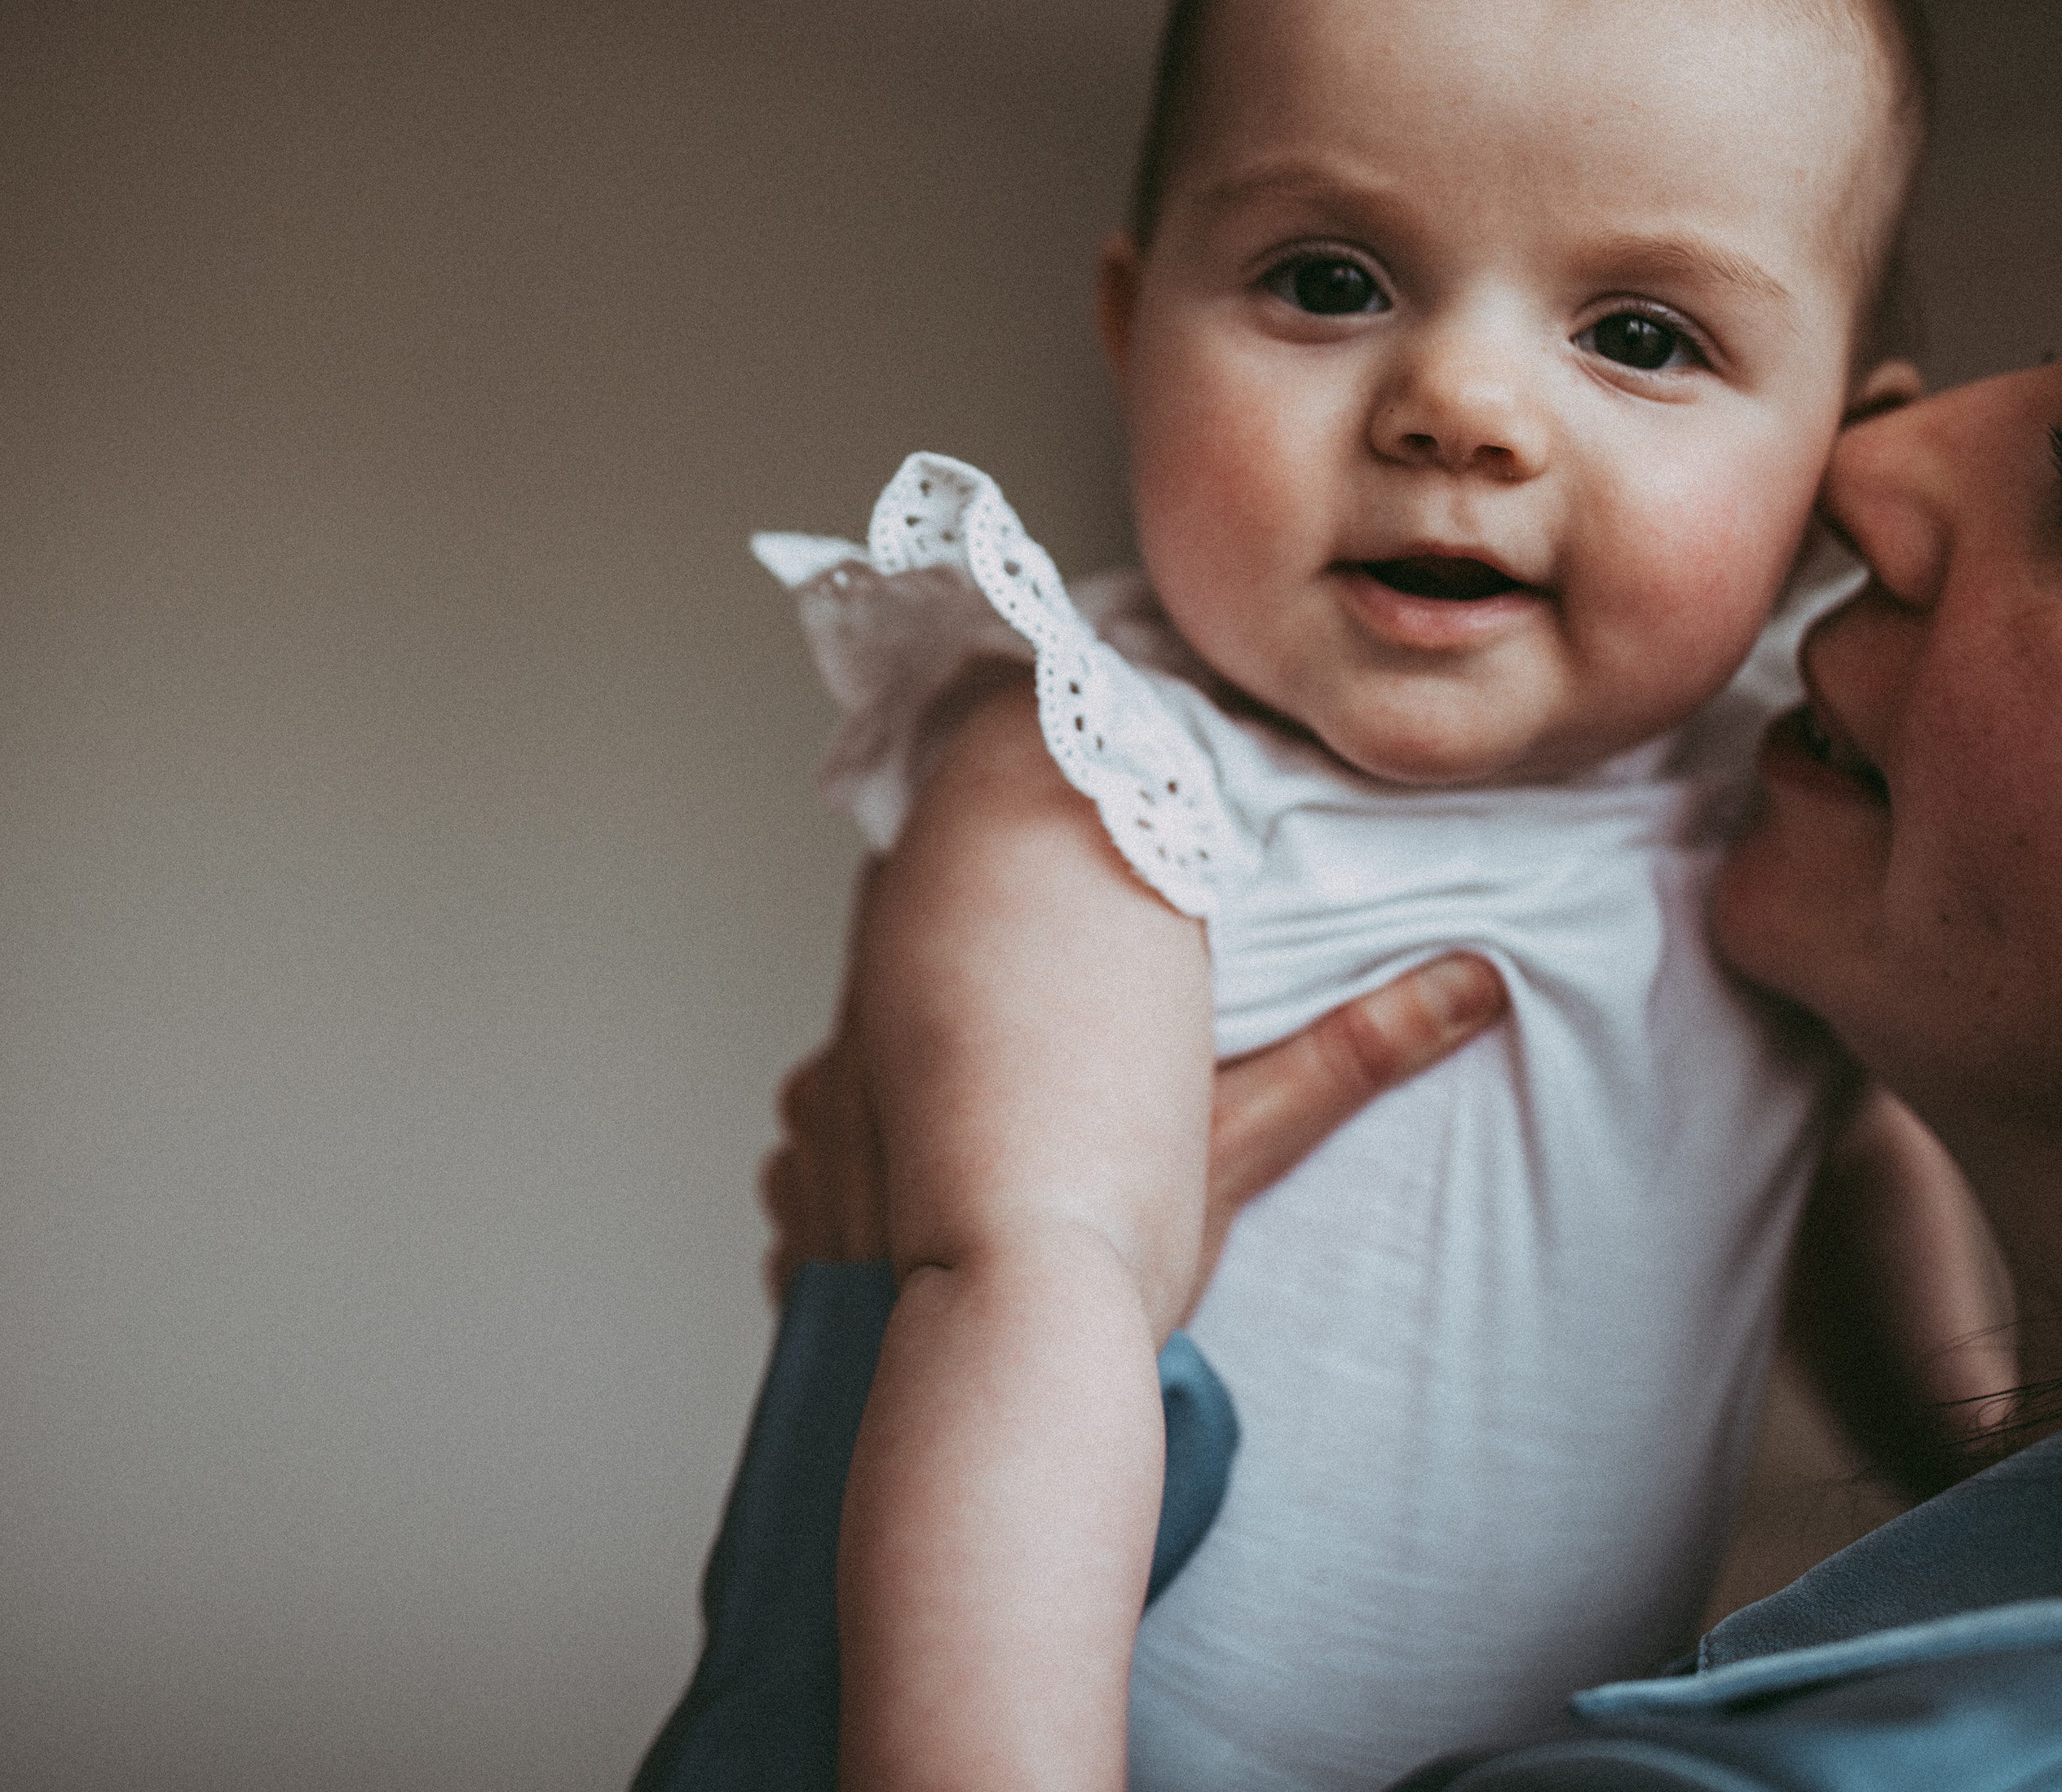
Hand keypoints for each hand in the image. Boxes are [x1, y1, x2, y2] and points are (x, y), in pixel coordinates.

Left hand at [761, 858, 1507, 1320]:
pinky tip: (911, 1202)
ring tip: (966, 1134)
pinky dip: (855, 1158)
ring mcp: (817, 1116)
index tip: (1004, 911)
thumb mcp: (1239, 1139)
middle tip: (1008, 1046)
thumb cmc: (1121, 1255)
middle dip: (940, 992)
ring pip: (849, 1060)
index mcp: (968, 989)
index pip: (928, 879)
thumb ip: (1346, 1052)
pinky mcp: (792, 1195)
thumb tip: (1473, 981)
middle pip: (884, 964)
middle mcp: (868, 1033)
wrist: (1000, 1385)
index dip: (960, 882)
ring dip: (894, 1078)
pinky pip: (814, 1144)